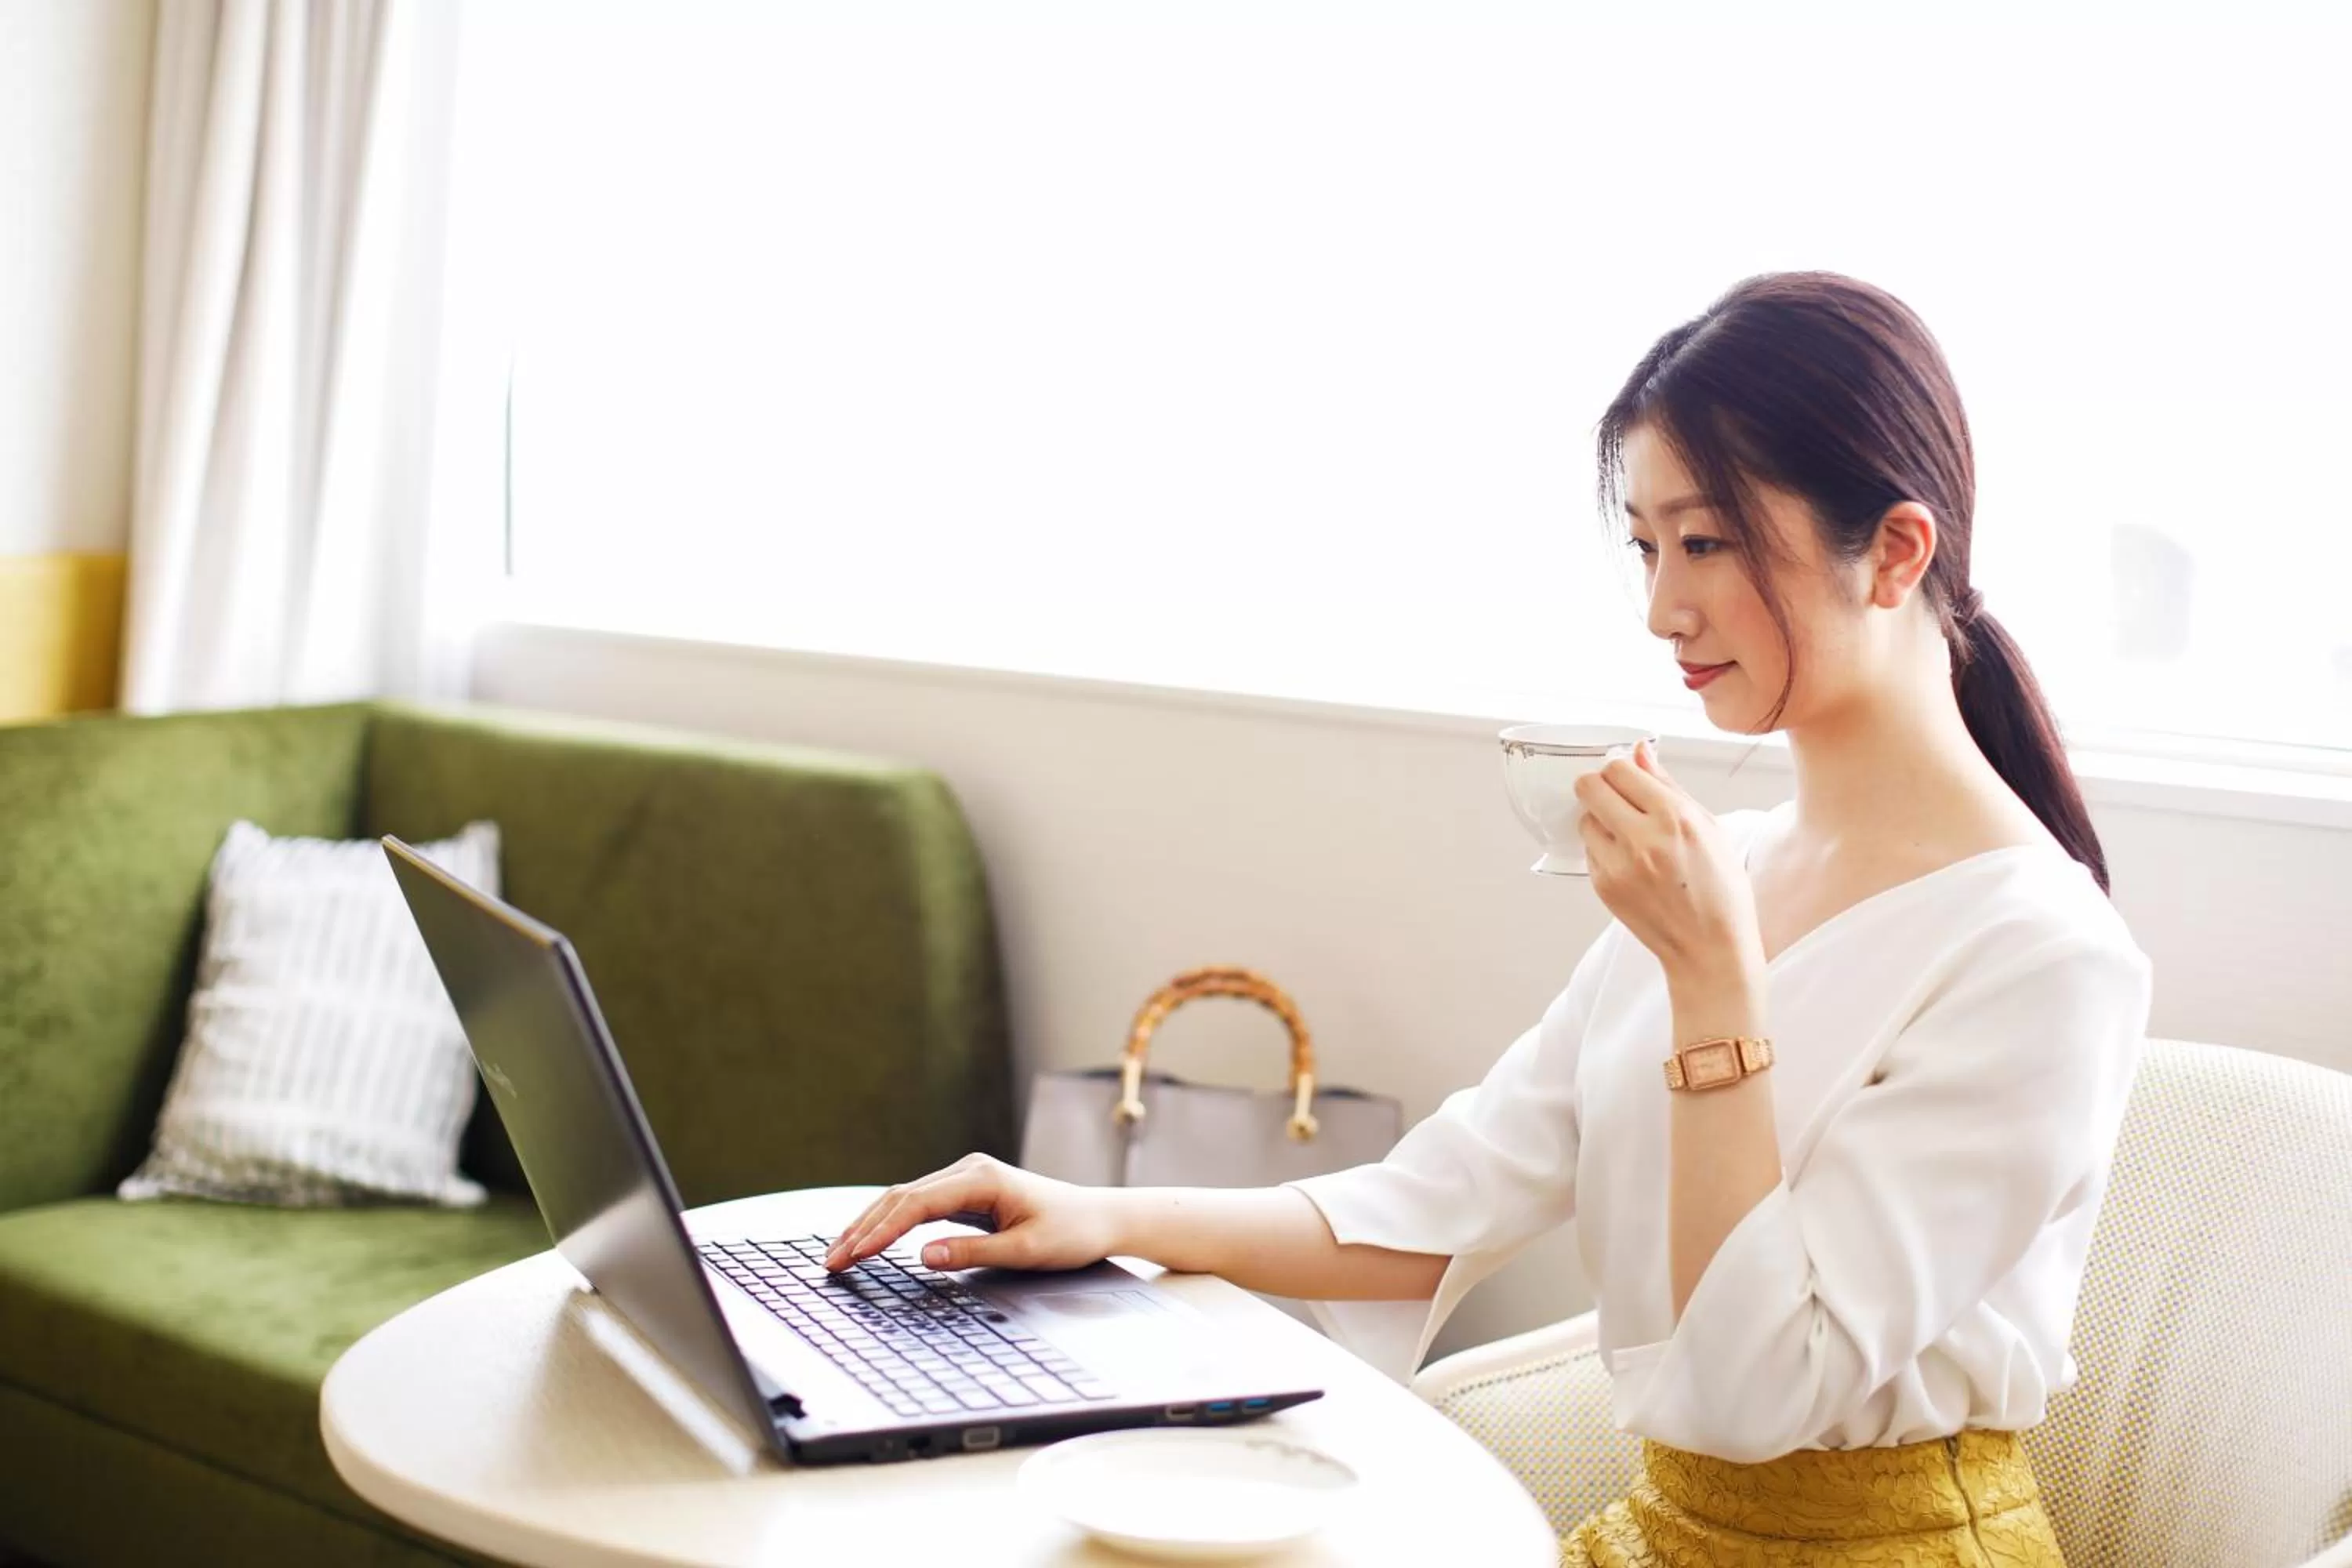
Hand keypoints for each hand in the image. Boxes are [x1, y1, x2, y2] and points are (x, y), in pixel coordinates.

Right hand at [824, 1153, 1121, 1272]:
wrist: (1099, 1218)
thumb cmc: (1070, 1232)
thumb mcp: (1025, 1251)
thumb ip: (973, 1253)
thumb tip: (923, 1256)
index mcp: (981, 1178)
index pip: (916, 1204)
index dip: (882, 1231)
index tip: (855, 1255)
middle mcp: (968, 1171)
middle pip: (900, 1197)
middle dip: (863, 1228)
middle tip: (831, 1261)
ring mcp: (965, 1180)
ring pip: (903, 1199)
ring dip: (870, 1225)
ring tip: (839, 1253)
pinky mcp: (966, 1193)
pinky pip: (917, 1206)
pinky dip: (889, 1223)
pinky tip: (869, 1240)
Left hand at [1574, 739, 1764, 985]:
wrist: (1710, 949)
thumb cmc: (1720, 889)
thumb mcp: (1709, 827)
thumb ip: (1668, 785)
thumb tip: (1639, 751)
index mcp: (1674, 817)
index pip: (1620, 769)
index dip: (1621, 768)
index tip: (1628, 777)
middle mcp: (1643, 839)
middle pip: (1589, 787)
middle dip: (1600, 786)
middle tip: (1618, 798)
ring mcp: (1619, 865)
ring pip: (1584, 818)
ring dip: (1600, 819)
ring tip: (1629, 835)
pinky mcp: (1604, 886)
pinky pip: (1589, 850)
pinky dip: (1603, 848)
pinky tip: (1631, 861)